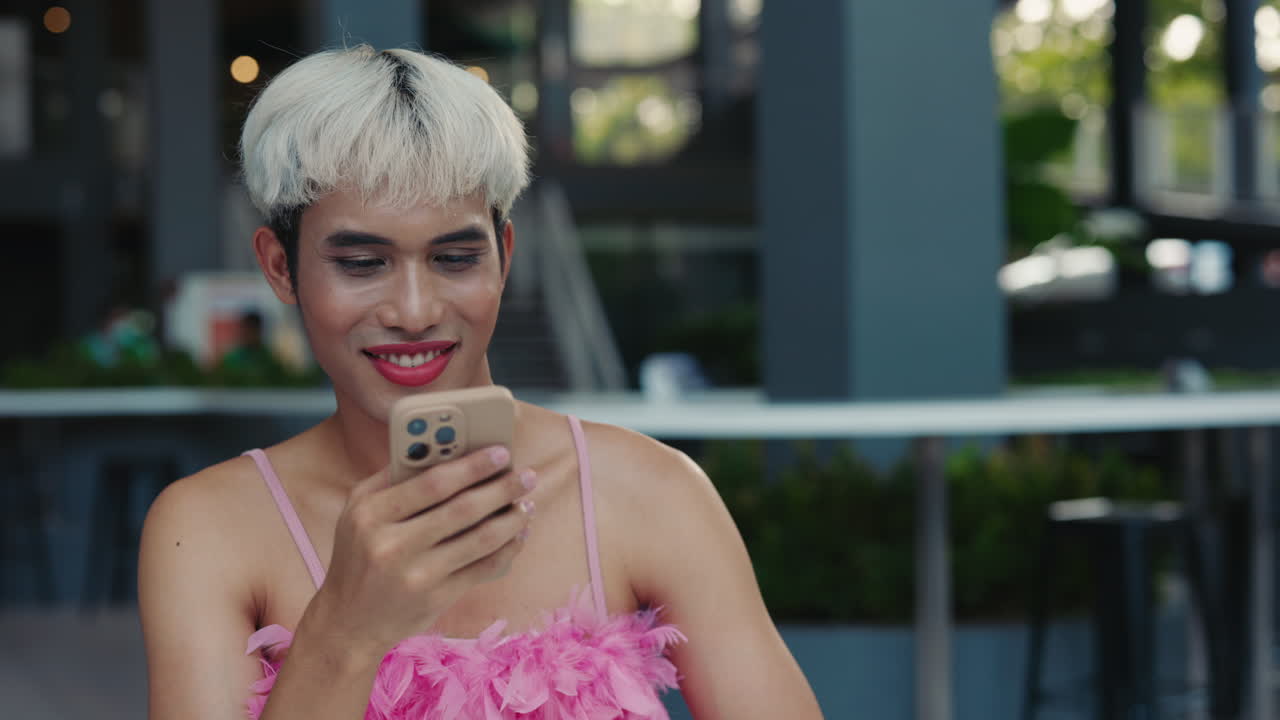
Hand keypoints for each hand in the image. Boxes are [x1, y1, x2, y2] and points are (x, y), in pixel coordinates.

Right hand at [301, 445, 534, 657]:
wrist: (349, 622)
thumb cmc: (358, 555)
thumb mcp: (357, 511)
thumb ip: (393, 477)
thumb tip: (444, 448)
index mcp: (372, 514)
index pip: (432, 483)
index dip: (472, 466)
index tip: (501, 452)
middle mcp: (392, 545)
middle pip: (462, 509)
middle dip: (502, 489)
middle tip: (527, 476)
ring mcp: (416, 575)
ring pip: (480, 540)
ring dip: (512, 520)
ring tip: (527, 504)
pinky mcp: (436, 598)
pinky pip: (483, 568)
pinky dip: (507, 550)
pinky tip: (518, 536)